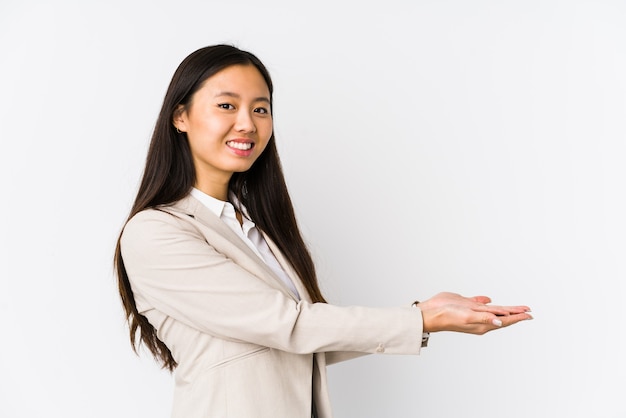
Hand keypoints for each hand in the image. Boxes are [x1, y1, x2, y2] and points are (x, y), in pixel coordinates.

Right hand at [416, 292, 531, 334]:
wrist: (431, 313)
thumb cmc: (448, 317)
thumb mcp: (468, 317)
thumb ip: (484, 318)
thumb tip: (500, 322)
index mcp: (483, 322)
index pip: (505, 319)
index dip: (518, 316)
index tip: (529, 314)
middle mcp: (480, 318)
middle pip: (503, 315)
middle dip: (516, 314)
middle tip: (529, 311)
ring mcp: (474, 312)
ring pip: (494, 310)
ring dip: (505, 310)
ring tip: (516, 309)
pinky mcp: (466, 305)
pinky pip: (481, 304)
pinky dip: (488, 303)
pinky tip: (490, 301)